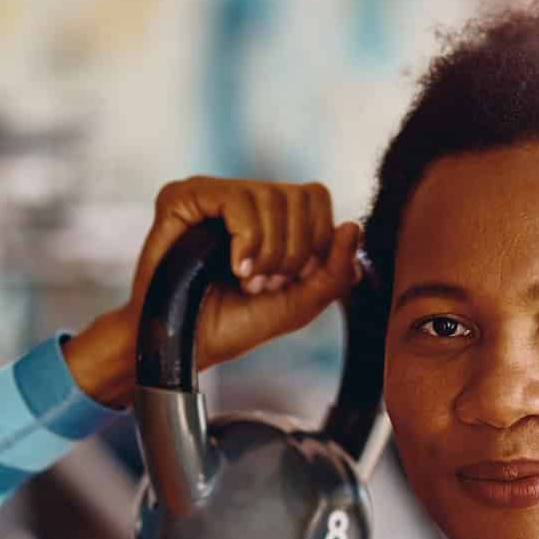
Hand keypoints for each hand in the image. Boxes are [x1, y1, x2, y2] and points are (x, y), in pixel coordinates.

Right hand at [125, 177, 365, 370]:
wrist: (187, 345)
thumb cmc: (234, 325)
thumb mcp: (299, 305)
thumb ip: (335, 272)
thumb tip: (353, 226)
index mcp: (273, 217)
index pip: (316, 198)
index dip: (316, 242)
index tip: (290, 280)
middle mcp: (245, 199)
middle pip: (302, 194)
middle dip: (294, 252)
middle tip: (264, 284)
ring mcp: (214, 195)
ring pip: (272, 196)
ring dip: (268, 252)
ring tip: (245, 279)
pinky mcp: (185, 196)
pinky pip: (237, 198)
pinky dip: (246, 240)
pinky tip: (234, 266)